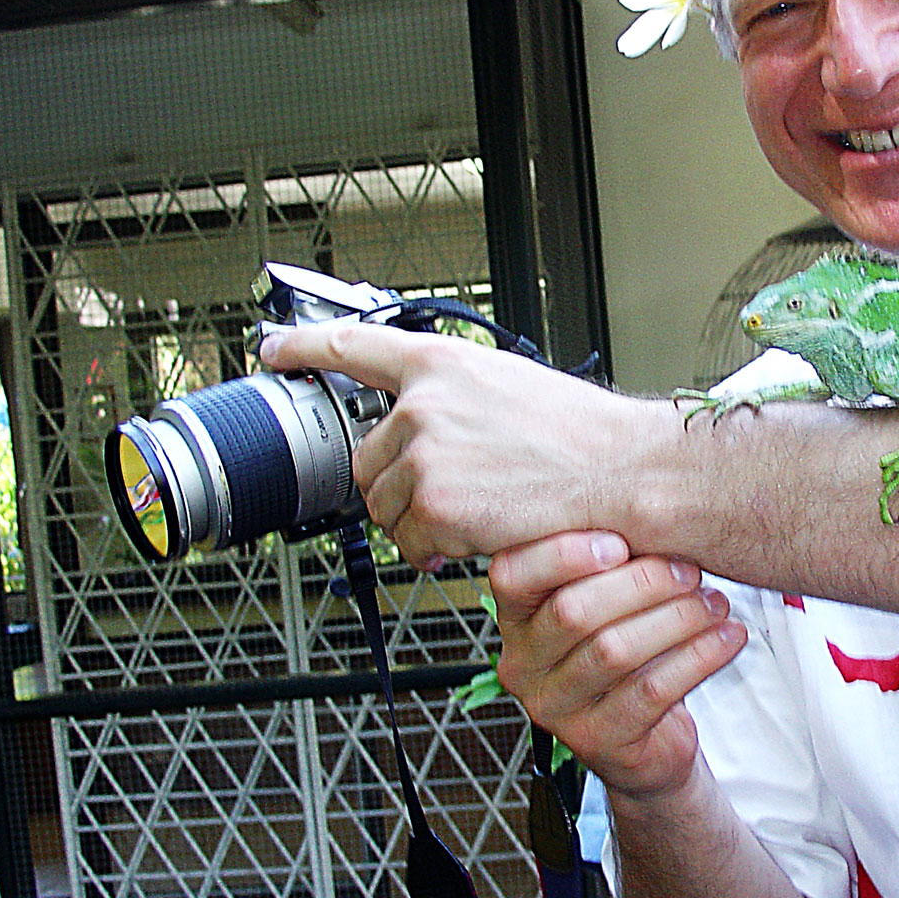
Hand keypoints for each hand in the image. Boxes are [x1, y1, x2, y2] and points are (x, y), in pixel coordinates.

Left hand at [259, 321, 664, 565]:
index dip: (303, 346)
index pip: (352, 346)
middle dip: (402, 490)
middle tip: (454, 499)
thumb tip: (424, 431)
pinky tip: (482, 535)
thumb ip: (455, 401)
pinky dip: (440, 551)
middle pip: (368, 460)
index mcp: (443, 363)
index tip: (273, 348)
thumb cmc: (584, 438)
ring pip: (386, 507)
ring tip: (480, 515)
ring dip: (423, 523)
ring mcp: (426, 453)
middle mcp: (424, 402)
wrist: (625, 474)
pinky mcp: (435, 504)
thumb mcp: (511, 388)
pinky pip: (409, 542)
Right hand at [487, 531, 746, 797]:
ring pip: (614, 651)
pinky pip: (652, 691)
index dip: (563, 554)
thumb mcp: (608, 600)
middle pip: (572, 611)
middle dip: (641, 583)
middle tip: (690, 571)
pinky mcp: (599, 741)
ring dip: (676, 618)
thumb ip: (610, 558)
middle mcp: (523, 664)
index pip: (512, 576)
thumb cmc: (627, 647)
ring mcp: (556, 709)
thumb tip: (652, 499)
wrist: (645, 739)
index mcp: (516, 617)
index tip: (620, 541)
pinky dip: (697, 657)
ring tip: (715, 603)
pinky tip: (728, 637)